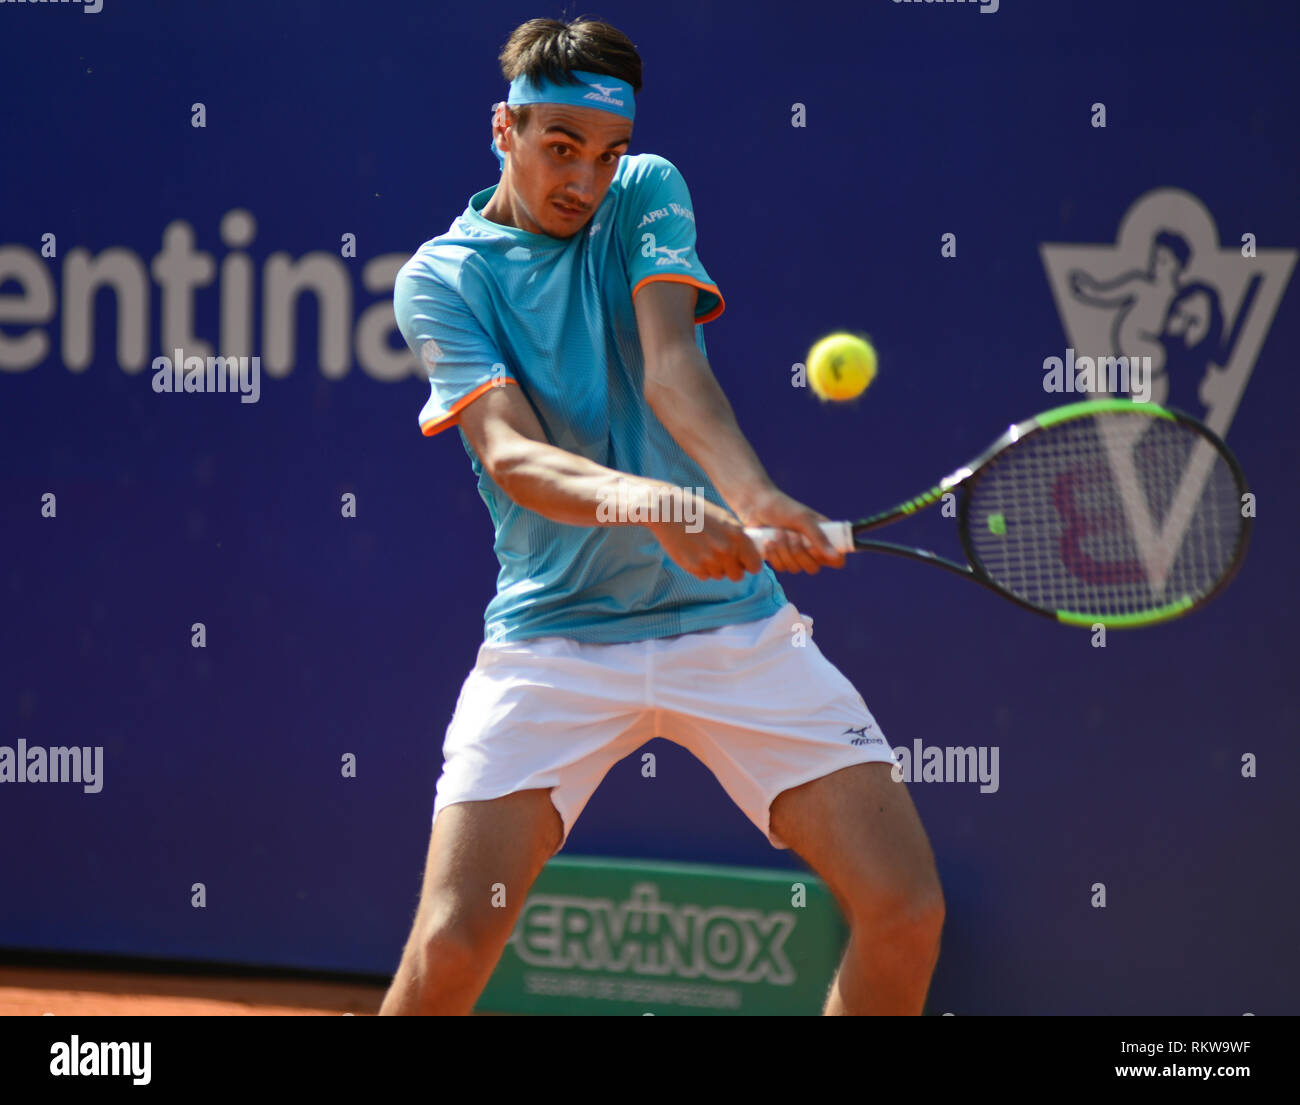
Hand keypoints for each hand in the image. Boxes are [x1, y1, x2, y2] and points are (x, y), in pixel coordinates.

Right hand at [647, 498, 764, 581]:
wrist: (669, 511)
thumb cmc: (698, 512)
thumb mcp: (724, 519)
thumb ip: (738, 537)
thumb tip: (750, 554)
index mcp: (738, 536)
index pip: (755, 566)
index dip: (750, 565)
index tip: (744, 563)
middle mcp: (726, 550)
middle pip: (737, 576)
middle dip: (732, 569)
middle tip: (723, 558)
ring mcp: (710, 560)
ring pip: (719, 575)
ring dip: (715, 567)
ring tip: (704, 550)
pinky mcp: (694, 567)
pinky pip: (704, 575)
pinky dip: (701, 568)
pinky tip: (694, 552)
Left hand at [733, 487, 845, 574]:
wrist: (756, 505)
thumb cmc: (783, 507)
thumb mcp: (803, 519)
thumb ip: (819, 537)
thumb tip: (835, 557)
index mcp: (824, 537)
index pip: (837, 560)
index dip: (831, 560)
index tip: (816, 549)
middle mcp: (812, 549)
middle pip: (813, 568)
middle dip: (799, 553)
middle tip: (791, 534)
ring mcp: (795, 555)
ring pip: (795, 568)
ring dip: (783, 551)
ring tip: (777, 531)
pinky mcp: (780, 558)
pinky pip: (781, 567)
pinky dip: (774, 555)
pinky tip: (768, 541)